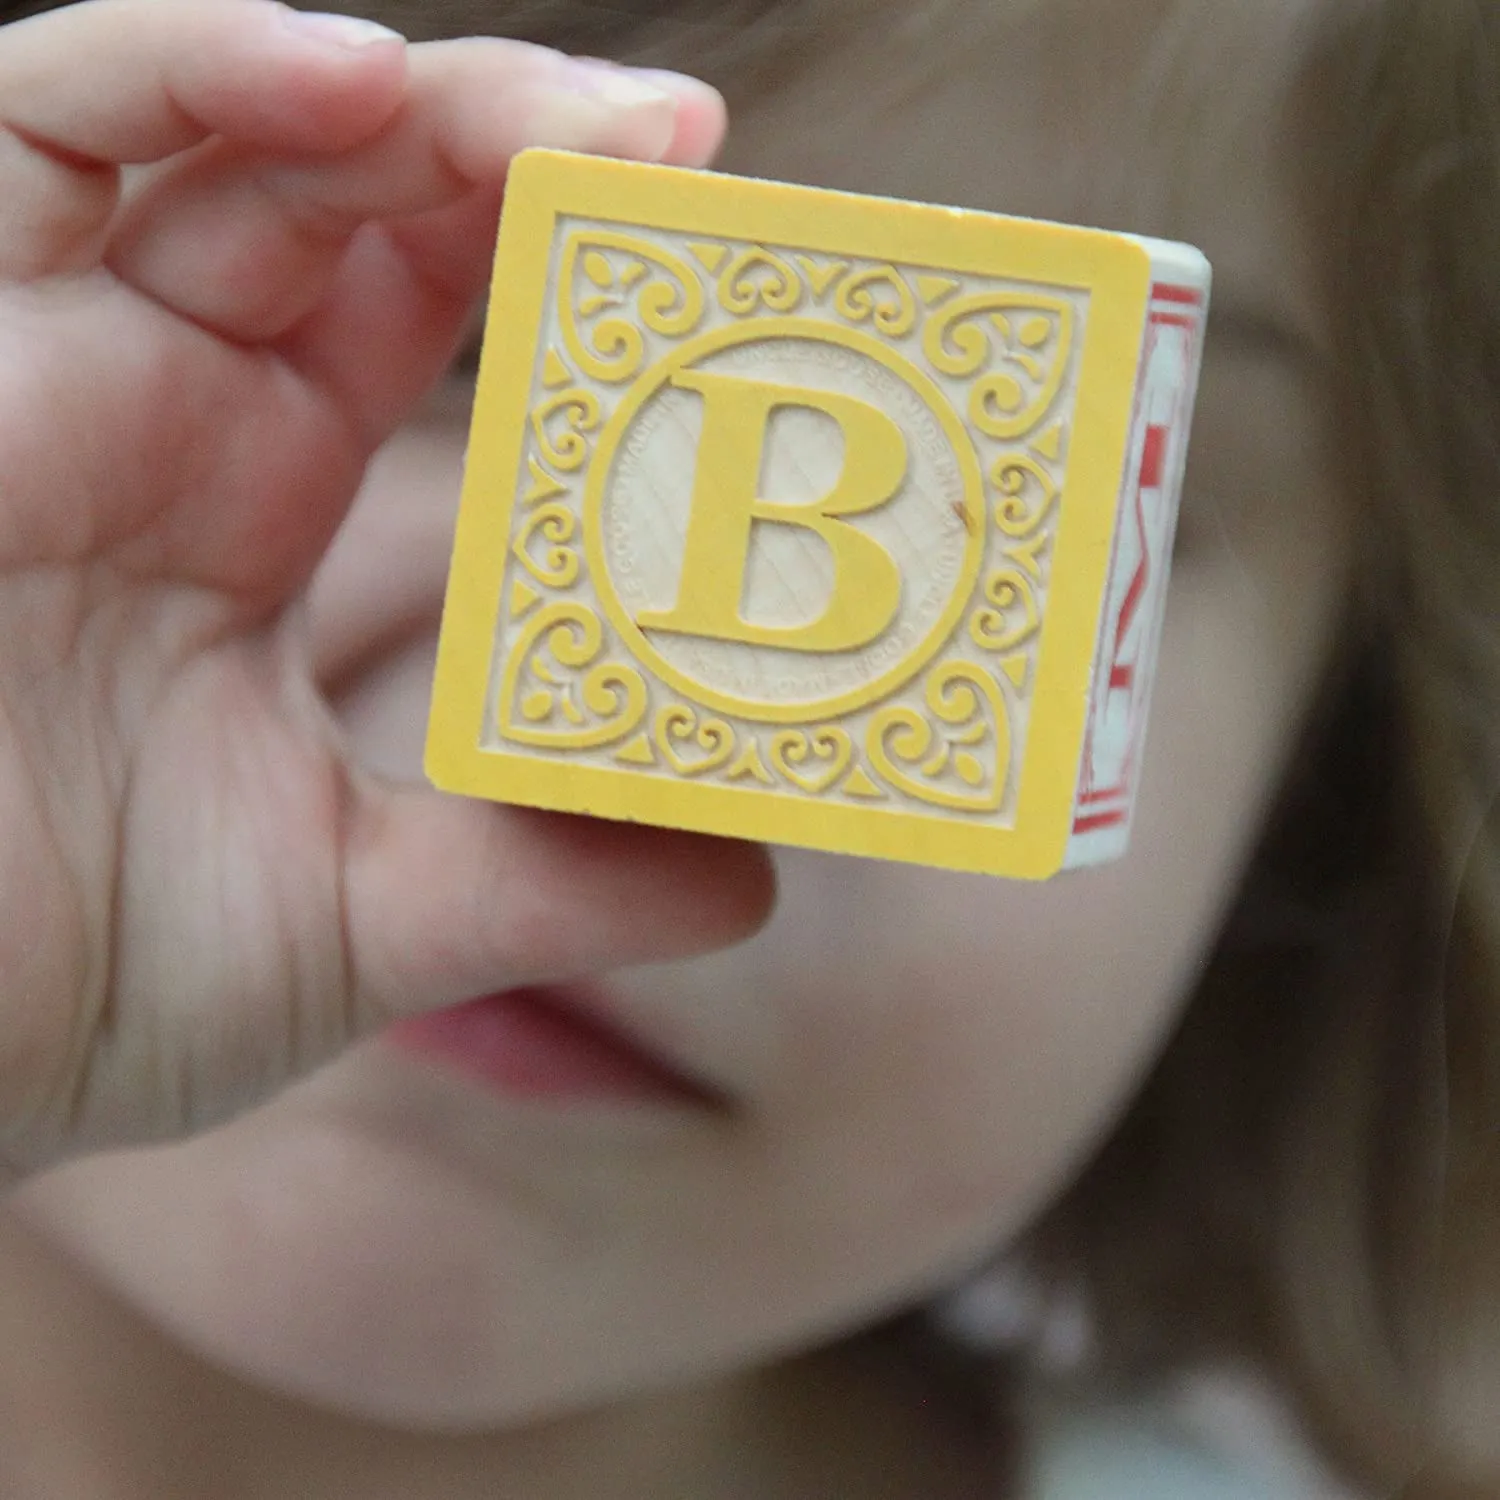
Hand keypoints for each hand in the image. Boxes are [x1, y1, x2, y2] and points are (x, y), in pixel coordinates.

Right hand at [0, 0, 769, 1174]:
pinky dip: (194, 72)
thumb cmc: (55, 974)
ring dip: (425, 106)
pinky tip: (352, 86)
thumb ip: (536, 884)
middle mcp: (167, 403)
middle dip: (534, 159)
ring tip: (596, 128)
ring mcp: (57, 349)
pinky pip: (47, 125)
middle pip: (372, 202)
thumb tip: (743, 879)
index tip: (725, 284)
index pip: (441, 326)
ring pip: (242, 137)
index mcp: (254, 502)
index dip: (575, 283)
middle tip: (693, 159)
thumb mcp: (350, 921)